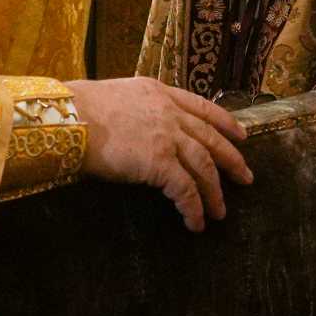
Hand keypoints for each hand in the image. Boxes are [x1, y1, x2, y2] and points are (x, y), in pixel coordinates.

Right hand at [69, 76, 251, 232]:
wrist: (70, 116)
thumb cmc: (79, 109)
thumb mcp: (116, 97)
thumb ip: (137, 110)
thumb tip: (137, 128)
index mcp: (159, 93)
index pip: (202, 107)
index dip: (225, 123)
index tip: (241, 136)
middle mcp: (169, 112)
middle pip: (211, 138)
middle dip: (231, 160)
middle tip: (246, 178)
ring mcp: (167, 136)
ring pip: (203, 166)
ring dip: (214, 192)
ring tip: (220, 213)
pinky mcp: (159, 162)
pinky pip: (185, 189)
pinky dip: (193, 207)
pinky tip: (196, 222)